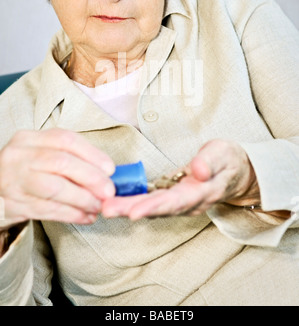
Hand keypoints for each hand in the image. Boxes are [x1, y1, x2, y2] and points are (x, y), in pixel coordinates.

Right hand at [0, 129, 114, 227]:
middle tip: (109, 191)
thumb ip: (68, 158)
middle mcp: (19, 156)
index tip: (110, 168)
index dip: (91, 154)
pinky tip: (86, 217)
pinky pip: (48, 210)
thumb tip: (106, 171)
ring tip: (99, 206)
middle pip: (61, 163)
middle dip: (90, 177)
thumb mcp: (40, 155)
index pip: (65, 140)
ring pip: (55, 189)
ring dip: (82, 199)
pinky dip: (71, 214)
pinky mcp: (13, 204)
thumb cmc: (25, 170)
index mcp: (29, 139)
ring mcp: (14, 180)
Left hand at [101, 139, 259, 219]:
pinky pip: (151, 202)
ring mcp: (180, 203)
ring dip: (127, 208)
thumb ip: (209, 162)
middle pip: (158, 208)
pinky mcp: (172, 198)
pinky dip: (132, 203)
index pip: (176, 201)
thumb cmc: (227, 160)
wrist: (235, 172)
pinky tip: (114, 200)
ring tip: (104, 206)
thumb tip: (197, 169)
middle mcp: (188, 203)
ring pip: (151, 208)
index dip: (154, 207)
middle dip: (131, 210)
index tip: (134, 212)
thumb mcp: (222, 154)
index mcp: (201, 192)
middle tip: (106, 209)